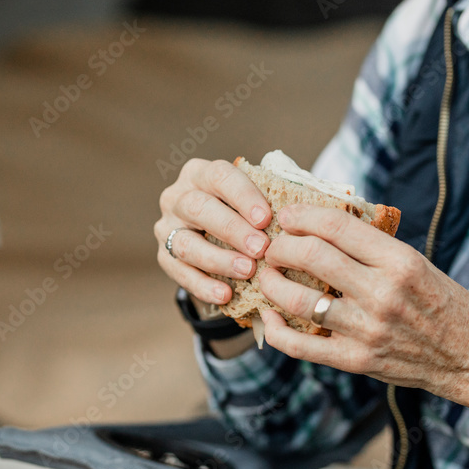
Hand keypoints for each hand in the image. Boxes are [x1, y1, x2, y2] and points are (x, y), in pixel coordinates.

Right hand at [154, 158, 271, 304]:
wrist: (218, 237)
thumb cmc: (244, 212)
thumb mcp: (253, 196)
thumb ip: (271, 195)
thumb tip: (305, 207)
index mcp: (199, 173)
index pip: (219, 176)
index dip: (242, 196)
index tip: (266, 218)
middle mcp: (177, 197)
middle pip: (198, 208)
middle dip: (232, 229)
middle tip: (261, 248)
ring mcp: (166, 227)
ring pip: (186, 243)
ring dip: (219, 259)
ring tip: (248, 272)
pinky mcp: (164, 257)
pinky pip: (179, 273)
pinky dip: (203, 285)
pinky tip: (225, 294)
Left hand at [258, 204, 468, 451]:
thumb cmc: (444, 304)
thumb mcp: (418, 263)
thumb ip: (373, 247)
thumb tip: (322, 223)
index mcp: (401, 262)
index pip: (337, 226)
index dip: (302, 216)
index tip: (287, 216)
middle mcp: (382, 294)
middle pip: (310, 256)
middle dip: (280, 246)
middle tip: (272, 246)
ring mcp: (366, 330)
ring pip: (298, 299)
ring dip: (271, 282)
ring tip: (267, 274)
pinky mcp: (355, 360)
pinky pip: (299, 346)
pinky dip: (275, 329)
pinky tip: (268, 315)